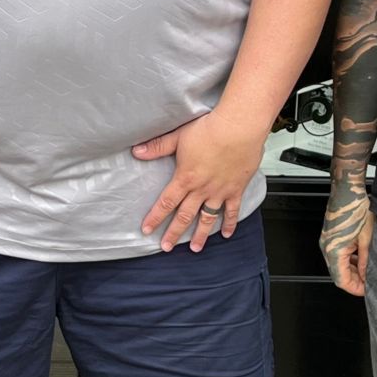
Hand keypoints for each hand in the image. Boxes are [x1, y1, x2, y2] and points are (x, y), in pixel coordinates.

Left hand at [134, 109, 265, 251]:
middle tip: (166, 246)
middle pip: (184, 216)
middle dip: (173, 233)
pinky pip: (232, 211)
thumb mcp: (178, 137)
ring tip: (195, 248)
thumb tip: (137, 151)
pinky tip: (227, 233)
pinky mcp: (236, 189)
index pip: (165, 203)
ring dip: (200, 235)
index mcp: (185, 178)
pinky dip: (230, 223)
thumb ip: (157, 147)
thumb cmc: (210, 129)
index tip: (147, 230)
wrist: (238, 128)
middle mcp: (201, 189)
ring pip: (208, 218)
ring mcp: (220, 191)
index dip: (155, 218)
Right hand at [319, 175, 375, 295]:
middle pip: (339, 275)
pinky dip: (349, 260)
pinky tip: (361, 258)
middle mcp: (327, 249)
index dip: (356, 288)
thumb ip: (367, 260)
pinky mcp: (330, 237)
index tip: (368, 290)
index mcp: (334, 252)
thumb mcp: (367, 239)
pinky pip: (338, 255)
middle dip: (355, 280)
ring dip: (353, 270)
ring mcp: (327, 242)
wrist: (347, 191)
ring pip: (338, 265)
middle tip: (371, 281)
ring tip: (369, 269)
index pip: (342, 281)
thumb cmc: (355, 209)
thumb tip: (368, 275)